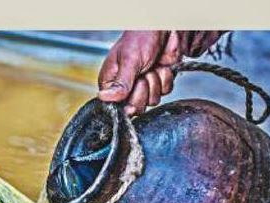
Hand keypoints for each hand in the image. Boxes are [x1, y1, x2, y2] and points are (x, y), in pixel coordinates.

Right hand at [98, 30, 223, 116]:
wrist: (164, 29)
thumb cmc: (140, 38)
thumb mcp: (129, 61)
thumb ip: (120, 84)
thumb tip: (103, 98)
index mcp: (111, 83)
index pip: (116, 106)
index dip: (127, 102)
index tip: (133, 90)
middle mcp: (126, 88)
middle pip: (136, 107)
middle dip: (143, 90)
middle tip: (142, 74)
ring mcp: (143, 87)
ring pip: (151, 101)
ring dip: (155, 82)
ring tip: (151, 67)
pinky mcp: (158, 84)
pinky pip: (165, 92)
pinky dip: (165, 79)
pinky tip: (160, 67)